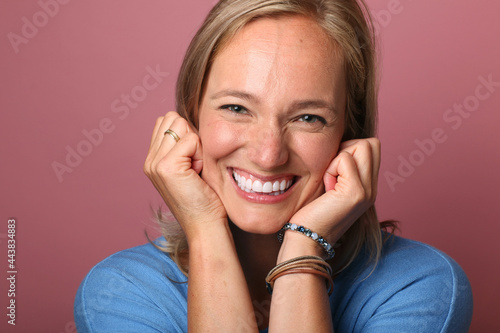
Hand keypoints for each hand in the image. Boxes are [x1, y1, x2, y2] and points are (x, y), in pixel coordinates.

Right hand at [143, 111, 226, 237]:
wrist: (206, 226)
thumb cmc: (205, 199)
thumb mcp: (191, 167)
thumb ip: (184, 145)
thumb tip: (190, 120)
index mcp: (153, 160)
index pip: (167, 121)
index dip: (188, 135)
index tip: (194, 162)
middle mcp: (149, 160)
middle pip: (172, 118)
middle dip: (191, 136)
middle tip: (196, 166)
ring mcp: (154, 163)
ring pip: (181, 125)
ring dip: (196, 145)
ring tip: (196, 169)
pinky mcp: (165, 166)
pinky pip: (190, 139)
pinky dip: (200, 153)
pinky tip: (198, 173)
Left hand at [286, 138, 380, 245]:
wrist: (306, 240)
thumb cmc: (310, 212)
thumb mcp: (330, 186)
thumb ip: (341, 168)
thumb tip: (339, 143)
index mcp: (368, 187)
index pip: (372, 147)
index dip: (349, 150)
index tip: (333, 171)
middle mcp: (372, 189)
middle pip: (370, 143)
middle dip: (346, 149)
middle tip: (332, 174)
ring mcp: (367, 191)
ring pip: (361, 146)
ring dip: (339, 158)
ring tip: (329, 181)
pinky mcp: (356, 193)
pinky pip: (344, 159)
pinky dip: (331, 169)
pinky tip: (326, 189)